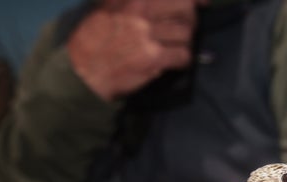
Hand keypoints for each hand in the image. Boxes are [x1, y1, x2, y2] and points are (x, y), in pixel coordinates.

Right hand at [67, 0, 204, 101]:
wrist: (83, 71)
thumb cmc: (95, 37)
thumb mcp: (109, 5)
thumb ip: (135, 0)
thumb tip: (168, 1)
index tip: (204, 2)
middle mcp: (141, 9)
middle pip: (186, 9)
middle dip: (190, 20)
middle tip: (183, 30)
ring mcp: (148, 33)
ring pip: (186, 33)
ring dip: (184, 43)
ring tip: (173, 48)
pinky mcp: (154, 57)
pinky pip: (184, 55)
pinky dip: (183, 60)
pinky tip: (174, 62)